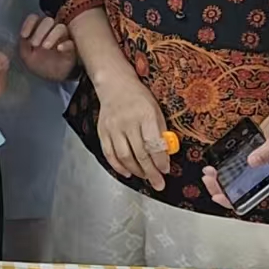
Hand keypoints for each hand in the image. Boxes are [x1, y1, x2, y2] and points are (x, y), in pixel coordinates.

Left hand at [17, 15, 76, 82]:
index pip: (34, 18)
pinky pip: (71, 42)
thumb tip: (24, 37)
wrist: (52, 77)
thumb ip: (24, 45)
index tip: (24, 36)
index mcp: (39, 30)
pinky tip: (59, 48)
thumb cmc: (39, 63)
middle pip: (48, 20)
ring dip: (52, 36)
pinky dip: (65, 44)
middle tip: (34, 44)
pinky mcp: (72, 48)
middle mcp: (51, 30)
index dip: (29, 24)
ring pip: (60, 28)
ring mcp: (64, 37)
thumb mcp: (26, 56)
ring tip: (45, 47)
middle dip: (40, 31)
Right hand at [93, 72, 170, 190]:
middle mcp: (127, 122)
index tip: (166, 170)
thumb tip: (166, 154)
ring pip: (124, 156)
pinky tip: (128, 173)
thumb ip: (161, 131)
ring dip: (136, 171)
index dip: (160, 160)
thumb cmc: (139, 97)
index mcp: (145, 114)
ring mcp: (113, 127)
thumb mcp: (156, 109)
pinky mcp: (102, 131)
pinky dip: (118, 166)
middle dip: (150, 172)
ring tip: (145, 177)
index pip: (153, 143)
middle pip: (139, 153)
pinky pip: (109, 153)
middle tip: (158, 184)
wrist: (114, 84)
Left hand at [201, 101, 268, 208]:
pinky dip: (223, 166)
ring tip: (208, 171)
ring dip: (219, 178)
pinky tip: (215, 162)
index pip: (250, 195)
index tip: (218, 196)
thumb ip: (267, 152)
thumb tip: (252, 162)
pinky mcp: (248, 156)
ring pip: (233, 179)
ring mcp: (254, 165)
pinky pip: (234, 165)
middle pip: (237, 189)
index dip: (233, 200)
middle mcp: (261, 173)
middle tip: (208, 176)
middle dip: (219, 187)